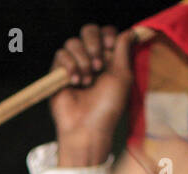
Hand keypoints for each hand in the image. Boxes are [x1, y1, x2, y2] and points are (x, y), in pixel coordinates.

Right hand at [49, 24, 133, 166]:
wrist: (87, 127)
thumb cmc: (107, 106)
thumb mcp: (122, 76)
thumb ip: (123, 51)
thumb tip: (130, 31)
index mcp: (108, 59)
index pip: (105, 32)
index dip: (106, 35)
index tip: (110, 47)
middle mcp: (90, 59)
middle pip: (88, 31)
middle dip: (93, 45)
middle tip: (99, 66)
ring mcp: (73, 66)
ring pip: (72, 43)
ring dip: (82, 61)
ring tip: (87, 81)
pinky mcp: (57, 74)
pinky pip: (60, 55)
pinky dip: (69, 66)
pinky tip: (75, 82)